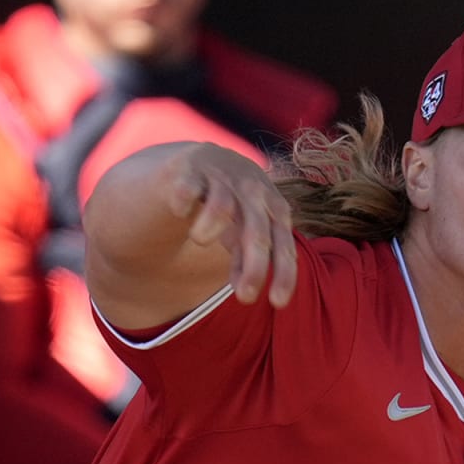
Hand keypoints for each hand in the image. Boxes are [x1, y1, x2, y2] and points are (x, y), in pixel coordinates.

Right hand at [166, 144, 298, 307]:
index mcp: (273, 208)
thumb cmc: (236, 206)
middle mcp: (253, 190)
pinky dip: (183, 202)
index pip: (284, 244)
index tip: (279, 302)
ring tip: (201, 240)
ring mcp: (222, 177)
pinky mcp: (190, 168)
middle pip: (257, 231)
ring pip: (222, 206)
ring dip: (210, 229)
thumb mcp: (249, 231)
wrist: (207, 160)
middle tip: (246, 298)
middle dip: (255, 267)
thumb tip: (246, 294)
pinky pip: (187, 188)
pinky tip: (180, 211)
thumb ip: (250, 261)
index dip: (284, 273)